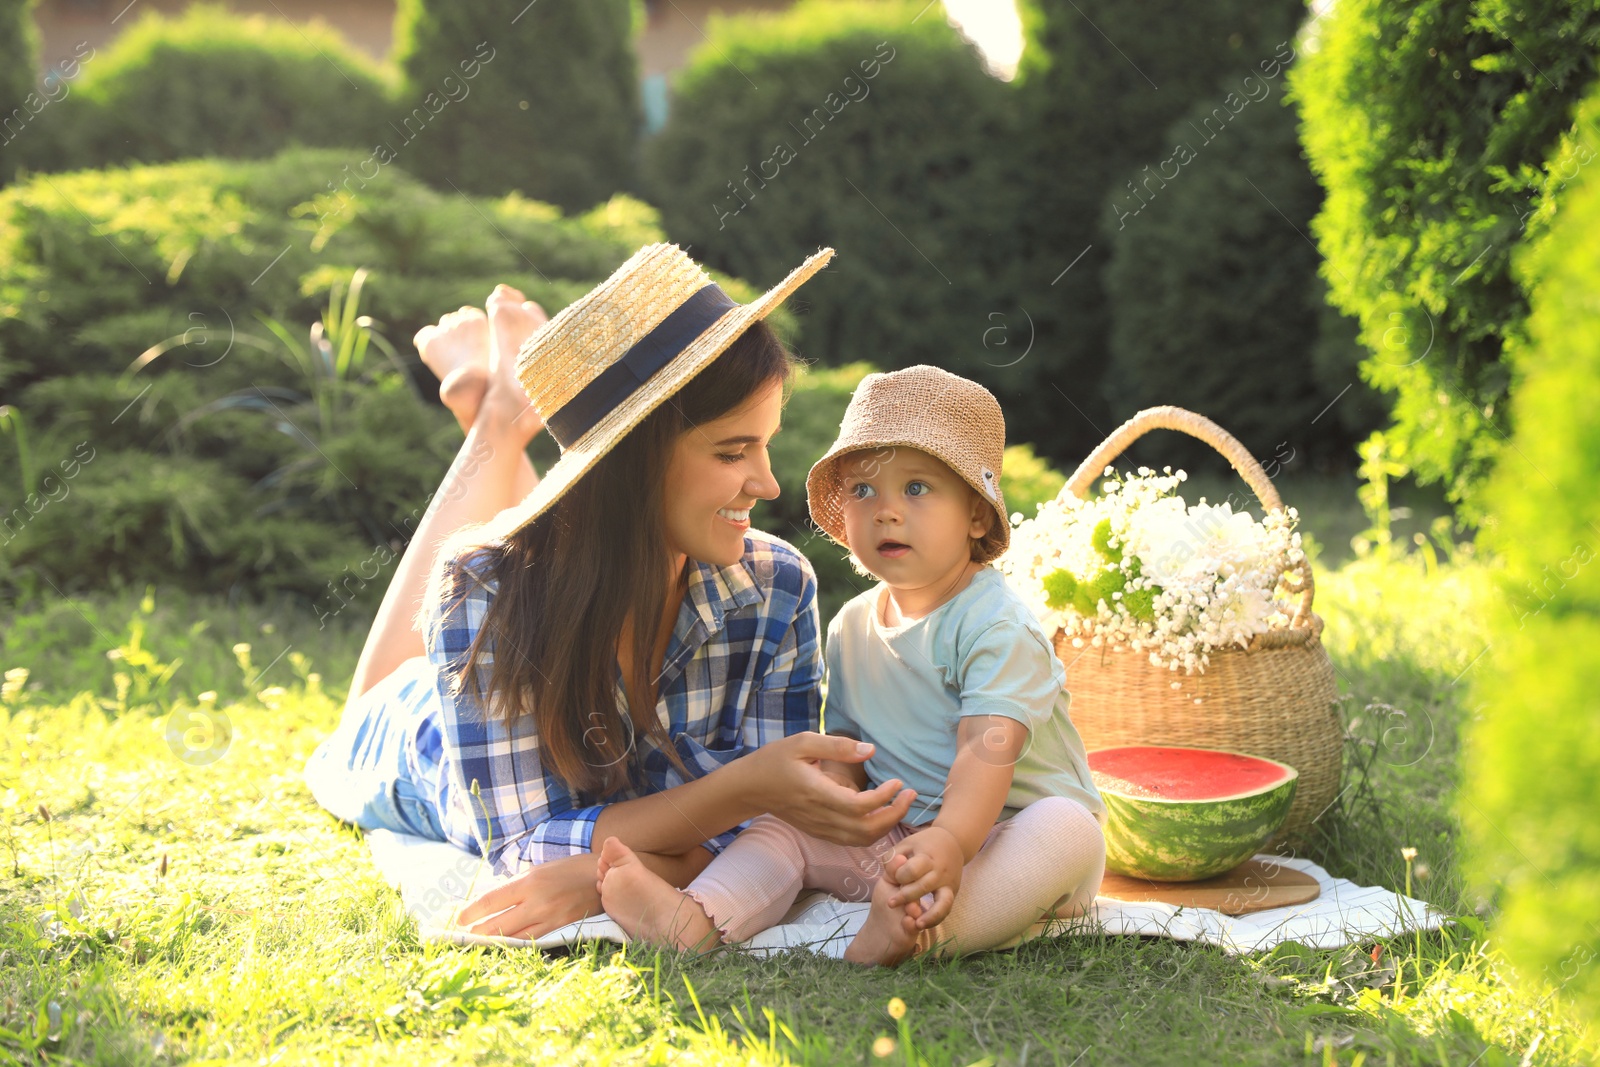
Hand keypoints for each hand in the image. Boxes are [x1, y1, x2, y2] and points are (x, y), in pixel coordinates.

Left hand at [453, 852, 600, 938]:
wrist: (606, 877)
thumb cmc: (569, 870)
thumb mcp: (540, 870)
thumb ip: (517, 886)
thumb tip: (491, 901)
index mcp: (530, 881)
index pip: (492, 900)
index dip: (472, 912)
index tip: (459, 919)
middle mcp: (538, 901)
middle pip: (498, 924)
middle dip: (478, 932)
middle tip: (465, 936)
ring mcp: (551, 919)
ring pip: (514, 938)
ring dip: (495, 942)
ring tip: (481, 943)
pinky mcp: (562, 930)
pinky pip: (533, 942)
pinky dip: (517, 945)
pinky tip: (508, 946)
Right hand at [737, 731, 915, 846]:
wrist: (750, 788)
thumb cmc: (775, 760)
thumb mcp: (803, 742)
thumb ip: (838, 746)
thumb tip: (871, 750)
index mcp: (817, 793)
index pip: (859, 807)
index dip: (884, 798)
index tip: (897, 781)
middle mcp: (820, 816)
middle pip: (866, 830)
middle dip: (894, 815)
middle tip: (909, 794)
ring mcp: (820, 828)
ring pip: (861, 840)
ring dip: (886, 825)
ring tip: (899, 804)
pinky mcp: (819, 831)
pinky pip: (851, 840)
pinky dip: (871, 831)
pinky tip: (880, 813)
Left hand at [885, 824, 963, 927]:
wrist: (953, 843)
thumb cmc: (923, 845)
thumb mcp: (906, 844)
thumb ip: (893, 858)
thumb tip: (889, 874)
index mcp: (927, 857)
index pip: (913, 870)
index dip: (901, 876)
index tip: (896, 878)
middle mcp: (940, 872)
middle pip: (924, 887)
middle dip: (906, 897)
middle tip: (891, 903)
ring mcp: (949, 884)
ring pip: (943, 902)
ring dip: (929, 915)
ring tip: (916, 924)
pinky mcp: (952, 892)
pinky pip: (947, 909)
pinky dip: (937, 918)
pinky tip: (924, 924)